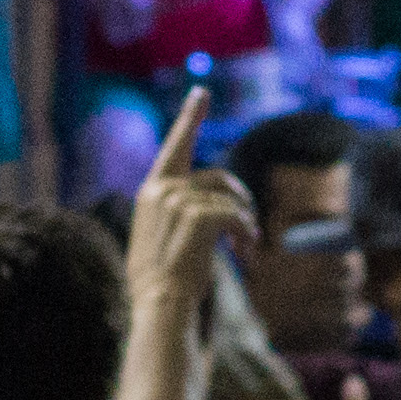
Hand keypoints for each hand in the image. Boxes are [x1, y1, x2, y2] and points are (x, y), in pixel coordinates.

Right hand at [125, 92, 244, 315]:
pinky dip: (246, 232)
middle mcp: (161, 191)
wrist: (160, 307)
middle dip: (240, 199)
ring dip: (245, 222)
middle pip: (217, 177)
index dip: (189, 118)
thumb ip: (176, 214)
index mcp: (150, 193)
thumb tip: (214, 206)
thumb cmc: (162, 283)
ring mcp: (177, 202)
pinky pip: (235, 214)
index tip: (201, 92)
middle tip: (250, 230)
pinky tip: (245, 253)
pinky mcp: (196, 216)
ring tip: (248, 249)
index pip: (175, 148)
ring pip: (229, 197)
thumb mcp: (160, 239)